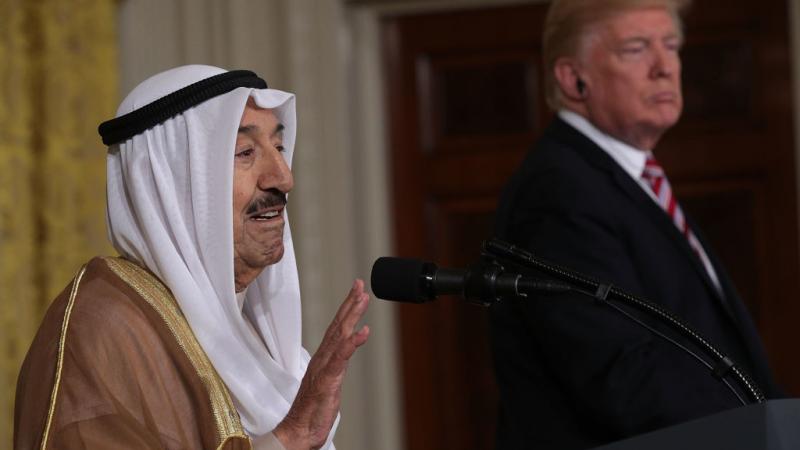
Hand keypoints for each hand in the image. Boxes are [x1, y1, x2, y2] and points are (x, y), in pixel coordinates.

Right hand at [273, 279, 370, 449]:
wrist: (299, 431)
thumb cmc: (312, 410)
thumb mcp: (329, 382)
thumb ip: (336, 365)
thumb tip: (345, 352)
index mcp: (323, 358)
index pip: (336, 328)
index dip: (346, 309)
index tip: (356, 291)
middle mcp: (322, 358)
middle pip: (338, 325)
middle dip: (350, 303)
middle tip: (360, 284)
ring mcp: (323, 368)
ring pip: (339, 336)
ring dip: (351, 315)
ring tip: (362, 298)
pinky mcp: (326, 381)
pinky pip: (340, 359)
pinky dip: (352, 343)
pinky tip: (363, 332)